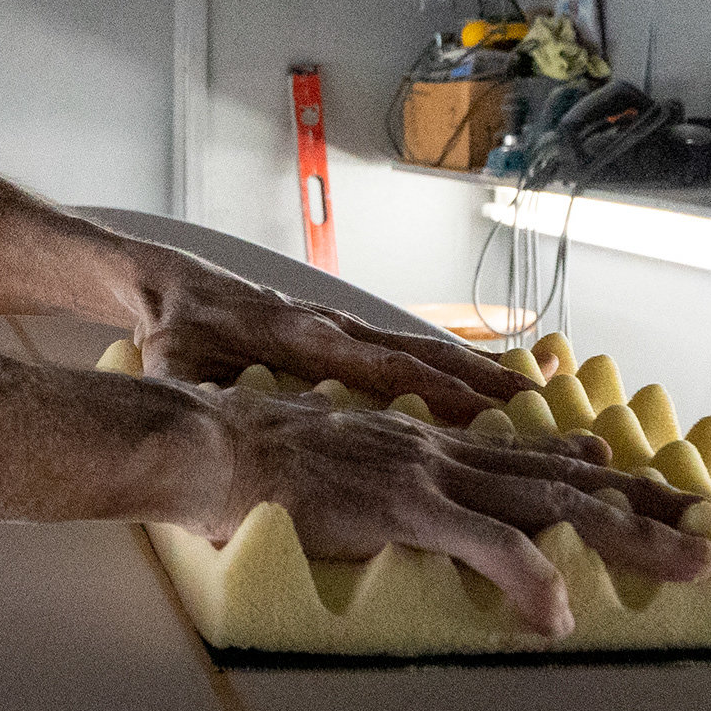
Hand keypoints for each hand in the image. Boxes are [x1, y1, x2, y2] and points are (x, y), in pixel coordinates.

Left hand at [130, 257, 528, 425]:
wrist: (171, 285)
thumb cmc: (174, 335)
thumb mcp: (175, 369)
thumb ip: (195, 395)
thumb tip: (207, 424)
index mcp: (299, 338)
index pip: (379, 366)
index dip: (433, 390)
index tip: (483, 413)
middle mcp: (332, 326)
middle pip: (419, 353)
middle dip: (481, 380)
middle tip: (539, 406)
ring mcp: (342, 325)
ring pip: (421, 347)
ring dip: (478, 371)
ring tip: (535, 392)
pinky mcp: (342, 330)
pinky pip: (407, 349)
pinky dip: (452, 365)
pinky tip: (486, 384)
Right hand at [199, 386, 710, 639]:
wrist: (210, 445)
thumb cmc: (257, 466)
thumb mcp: (341, 472)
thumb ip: (384, 491)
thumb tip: (404, 516)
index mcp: (432, 449)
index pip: (535, 463)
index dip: (600, 480)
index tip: (653, 492)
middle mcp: (446, 454)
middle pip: (570, 483)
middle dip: (648, 510)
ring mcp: (432, 477)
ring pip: (554, 508)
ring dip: (631, 539)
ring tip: (691, 567)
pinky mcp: (406, 507)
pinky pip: (486, 546)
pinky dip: (530, 579)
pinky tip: (560, 616)